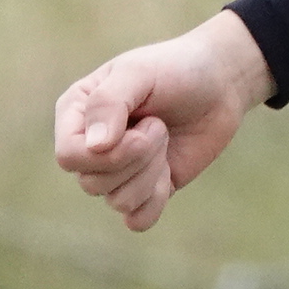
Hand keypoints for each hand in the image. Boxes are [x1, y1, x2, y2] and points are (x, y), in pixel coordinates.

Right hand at [52, 12, 272, 231]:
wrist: (219, 84)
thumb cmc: (175, 70)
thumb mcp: (138, 72)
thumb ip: (108, 103)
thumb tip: (95, 148)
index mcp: (76, 114)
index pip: (68, 156)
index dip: (107, 153)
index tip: (143, 124)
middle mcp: (90, 146)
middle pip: (92, 183)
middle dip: (136, 159)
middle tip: (159, 126)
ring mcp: (118, 170)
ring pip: (117, 201)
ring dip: (151, 174)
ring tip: (164, 140)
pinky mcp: (146, 188)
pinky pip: (138, 219)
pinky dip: (157, 201)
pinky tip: (169, 172)